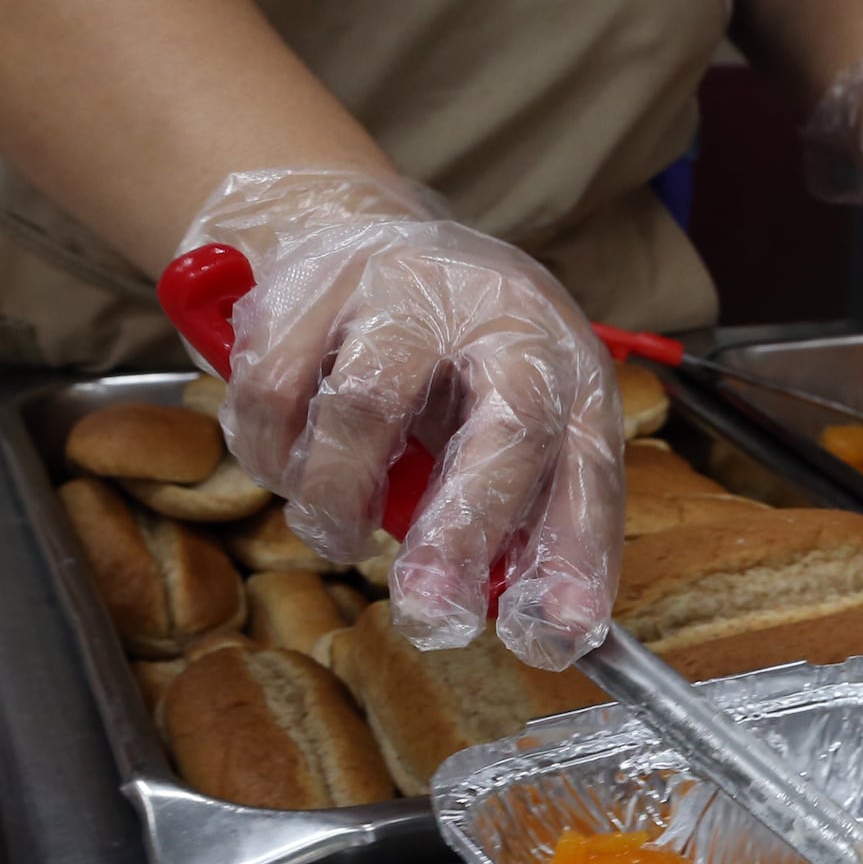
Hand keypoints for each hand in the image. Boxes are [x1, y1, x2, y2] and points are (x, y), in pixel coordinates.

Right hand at [185, 169, 621, 669]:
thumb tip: (536, 622)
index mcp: (567, 364)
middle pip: (502, 429)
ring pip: (365, 409)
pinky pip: (274, 391)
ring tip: (335, 534)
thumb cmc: (449, 362)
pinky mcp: (312, 279)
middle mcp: (503, 315)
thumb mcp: (507, 426)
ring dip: (337, 500)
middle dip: (461, 536)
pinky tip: (290, 466)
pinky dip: (271, 454)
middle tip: (429, 612)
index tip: (547, 634)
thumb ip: (519, 516)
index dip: (574, 558)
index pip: (591, 470)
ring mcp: (405, 287)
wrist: (358, 229)